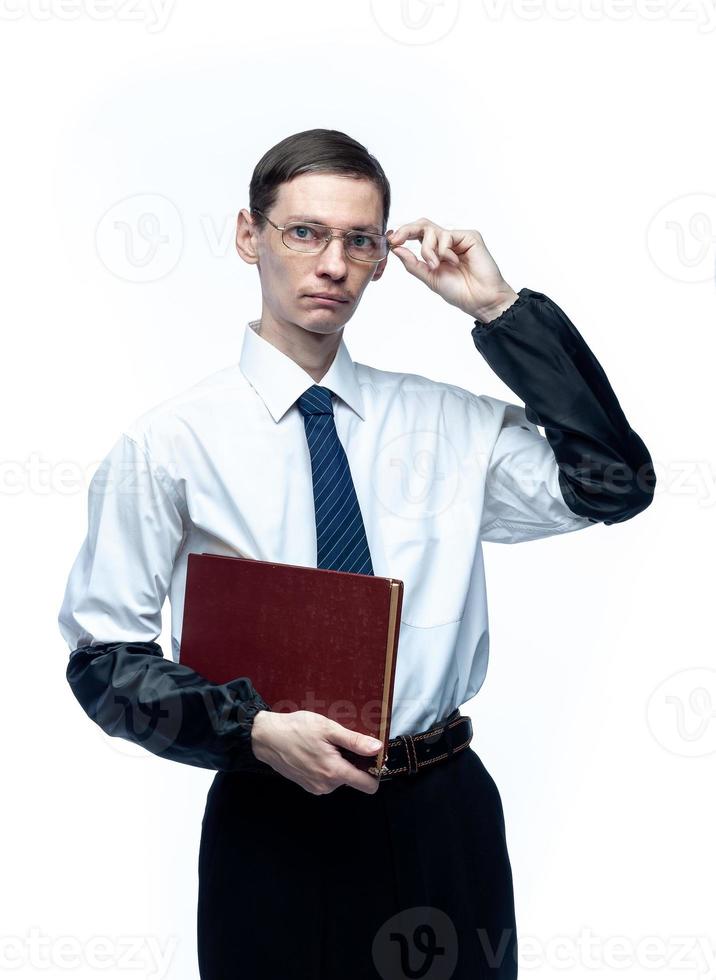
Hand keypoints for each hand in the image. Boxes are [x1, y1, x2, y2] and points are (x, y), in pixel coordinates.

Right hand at [251, 709, 381, 794]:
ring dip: (339, 764)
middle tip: (342, 742)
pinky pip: (327, 779)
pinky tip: (317, 751)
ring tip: (326, 745)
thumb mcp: (328, 729)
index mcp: (334, 772)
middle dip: (354, 763)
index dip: (375, 771)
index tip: (372, 756)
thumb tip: (377, 748)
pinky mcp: (308, 785)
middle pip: (354, 779)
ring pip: (340, 779)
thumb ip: (354, 741)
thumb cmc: (296, 729)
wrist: (266, 737)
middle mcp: (326, 785)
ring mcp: (316, 787)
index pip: (368, 785)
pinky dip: (327, 767)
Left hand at [387, 217, 518, 322]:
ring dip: (428, 249)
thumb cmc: (459, 291)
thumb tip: (396, 249)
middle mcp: (446, 242)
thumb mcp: (429, 277)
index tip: (391, 240)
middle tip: (397, 240)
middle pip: (422, 225)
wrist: (479, 299)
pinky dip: (444, 250)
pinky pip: (447, 235)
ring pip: (431, 230)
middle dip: (407, 231)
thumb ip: (413, 263)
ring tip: (436, 265)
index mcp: (436, 251)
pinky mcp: (469, 236)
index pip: (417, 234)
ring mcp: (458, 238)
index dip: (403, 234)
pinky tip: (454, 262)